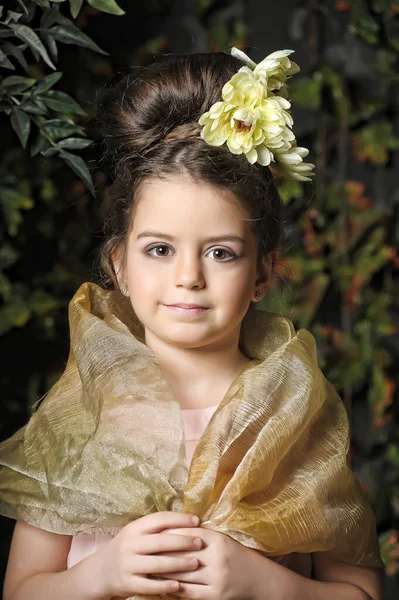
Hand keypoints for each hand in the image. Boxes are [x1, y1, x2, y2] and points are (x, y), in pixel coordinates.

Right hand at [95, 512, 202, 598]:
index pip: (159, 519)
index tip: (196, 520)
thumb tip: (187, 521)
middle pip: (161, 541)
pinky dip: (165, 585)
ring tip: (196, 562)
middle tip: (200, 542)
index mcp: (134, 528)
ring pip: (157, 564)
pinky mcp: (128, 583)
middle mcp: (130, 544)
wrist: (101, 570)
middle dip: (183, 541)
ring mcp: (128, 564)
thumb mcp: (136, 533)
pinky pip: (150, 585)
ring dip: (179, 563)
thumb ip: (156, 528)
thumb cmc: (127, 548)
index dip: (179, 519)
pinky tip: (179, 585)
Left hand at [155, 526, 280, 599]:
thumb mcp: (221, 539)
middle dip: (161, 554)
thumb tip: (171, 529)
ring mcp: (216, 579)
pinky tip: (162, 586)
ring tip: (148, 568)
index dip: (168, 535)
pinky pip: (188, 593)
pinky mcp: (215, 596)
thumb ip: (200, 535)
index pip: (187, 535)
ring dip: (163, 572)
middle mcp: (217, 558)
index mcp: (218, 540)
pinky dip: (173, 589)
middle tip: (144, 552)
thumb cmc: (235, 555)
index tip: (152, 535)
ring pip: (183, 575)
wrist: (258, 578)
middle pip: (182, 555)